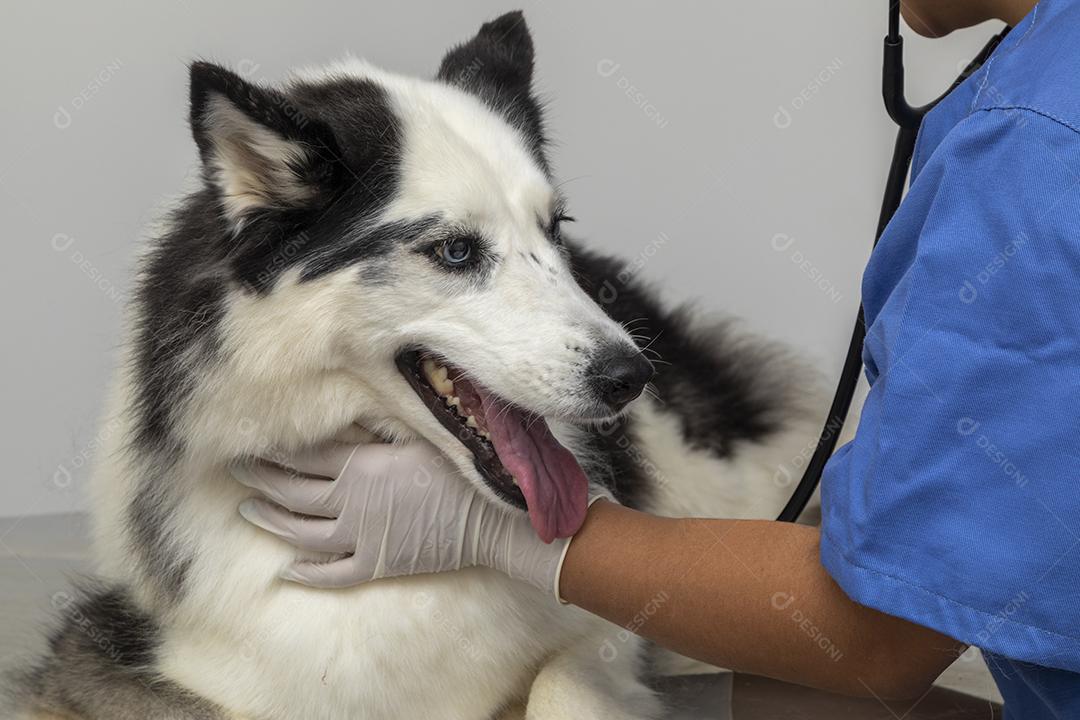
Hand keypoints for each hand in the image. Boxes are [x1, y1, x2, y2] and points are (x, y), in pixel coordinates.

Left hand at [232, 440, 601, 597]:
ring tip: (247, 511)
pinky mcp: (377, 564)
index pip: (306, 455)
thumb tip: (348, 412)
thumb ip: (379, 428)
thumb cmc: (458, 471)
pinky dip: (308, 573)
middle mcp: (351, 502)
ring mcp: (361, 537)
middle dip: (261, 478)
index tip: (250, 439)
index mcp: (361, 466)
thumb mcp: (418, 436)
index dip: (276, 448)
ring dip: (272, 521)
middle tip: (234, 468)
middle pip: (294, 490)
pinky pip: (334, 573)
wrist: (487, 520)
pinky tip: (286, 570)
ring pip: (303, 532)